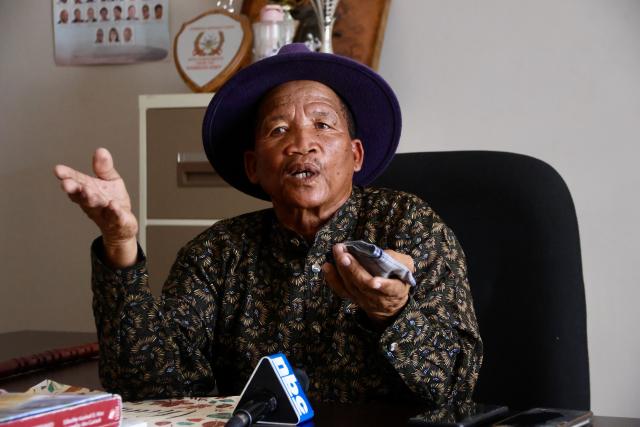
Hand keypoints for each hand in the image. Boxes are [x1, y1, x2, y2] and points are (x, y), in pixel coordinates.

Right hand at [54, 148, 137, 266]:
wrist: (121, 226)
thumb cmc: (112, 201)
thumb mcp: (109, 180)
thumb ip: (104, 168)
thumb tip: (101, 151)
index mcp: (88, 190)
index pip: (76, 182)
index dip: (67, 176)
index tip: (58, 170)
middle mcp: (92, 202)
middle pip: (81, 195)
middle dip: (74, 189)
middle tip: (67, 184)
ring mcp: (103, 212)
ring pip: (95, 206)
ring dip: (90, 199)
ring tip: (88, 191)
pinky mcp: (117, 221)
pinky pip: (115, 217)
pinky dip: (113, 212)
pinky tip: (113, 205)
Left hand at [323, 244, 414, 327]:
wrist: (390, 304)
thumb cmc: (398, 279)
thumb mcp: (406, 268)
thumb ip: (398, 260)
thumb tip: (380, 253)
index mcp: (396, 290)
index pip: (390, 289)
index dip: (382, 286)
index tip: (374, 282)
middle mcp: (378, 298)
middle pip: (364, 285)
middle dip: (353, 269)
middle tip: (344, 254)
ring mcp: (363, 300)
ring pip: (351, 286)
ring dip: (341, 270)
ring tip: (337, 253)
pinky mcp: (352, 297)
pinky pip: (341, 290)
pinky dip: (332, 278)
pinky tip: (326, 266)